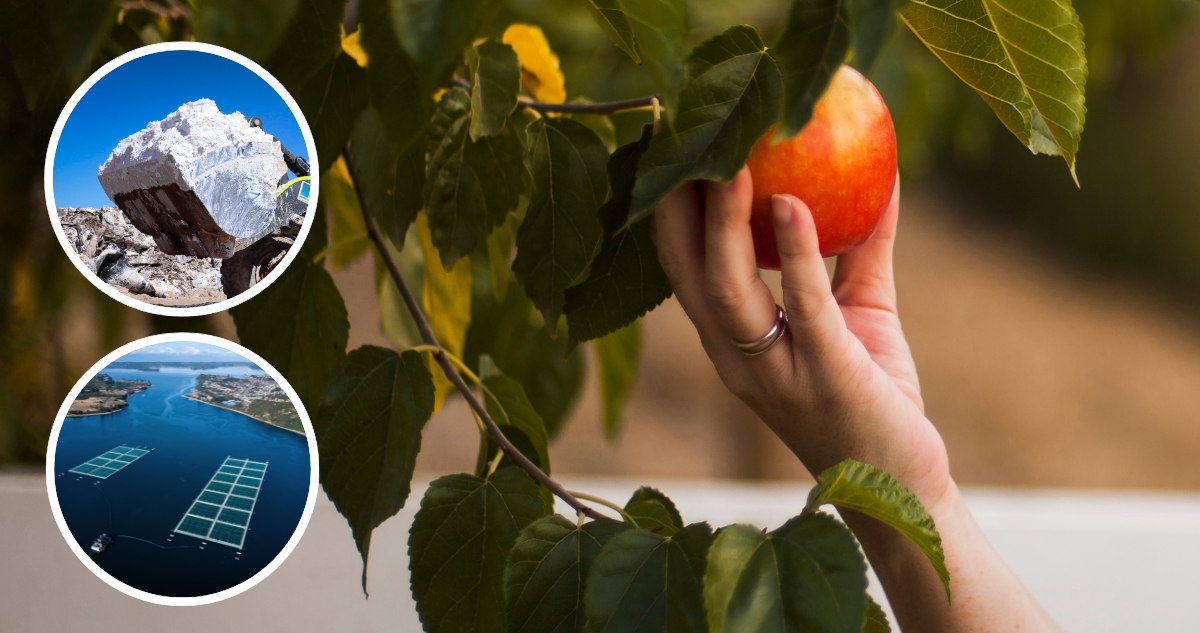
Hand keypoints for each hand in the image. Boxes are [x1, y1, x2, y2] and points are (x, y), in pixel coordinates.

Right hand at [653, 167, 949, 509]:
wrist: (899, 487)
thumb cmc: (873, 395)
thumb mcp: (858, 311)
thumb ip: (857, 247)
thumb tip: (878, 173)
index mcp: (731, 343)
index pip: (683, 269)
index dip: (670, 211)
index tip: (677, 149)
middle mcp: (735, 360)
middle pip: (686, 274)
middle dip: (677, 208)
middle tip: (688, 140)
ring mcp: (772, 373)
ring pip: (726, 290)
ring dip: (724, 224)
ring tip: (734, 162)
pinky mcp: (823, 376)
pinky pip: (800, 305)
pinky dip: (794, 251)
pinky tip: (794, 203)